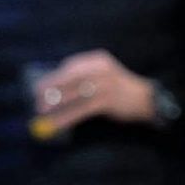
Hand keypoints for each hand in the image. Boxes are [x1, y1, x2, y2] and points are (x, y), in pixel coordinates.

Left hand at [33, 49, 155, 131]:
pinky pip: (82, 109)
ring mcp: (105, 85)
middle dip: (50, 88)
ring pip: (74, 94)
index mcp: (98, 60)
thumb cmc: (121, 91)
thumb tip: (55, 89)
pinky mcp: (108, 101)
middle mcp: (101, 69)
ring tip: (41, 112)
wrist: (148, 101)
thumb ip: (85, 78)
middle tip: (35, 98)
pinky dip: (67, 117)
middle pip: (70, 78)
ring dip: (56, 103)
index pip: (71, 66)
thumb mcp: (104, 77)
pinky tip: (57, 123)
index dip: (54, 76)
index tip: (40, 86)